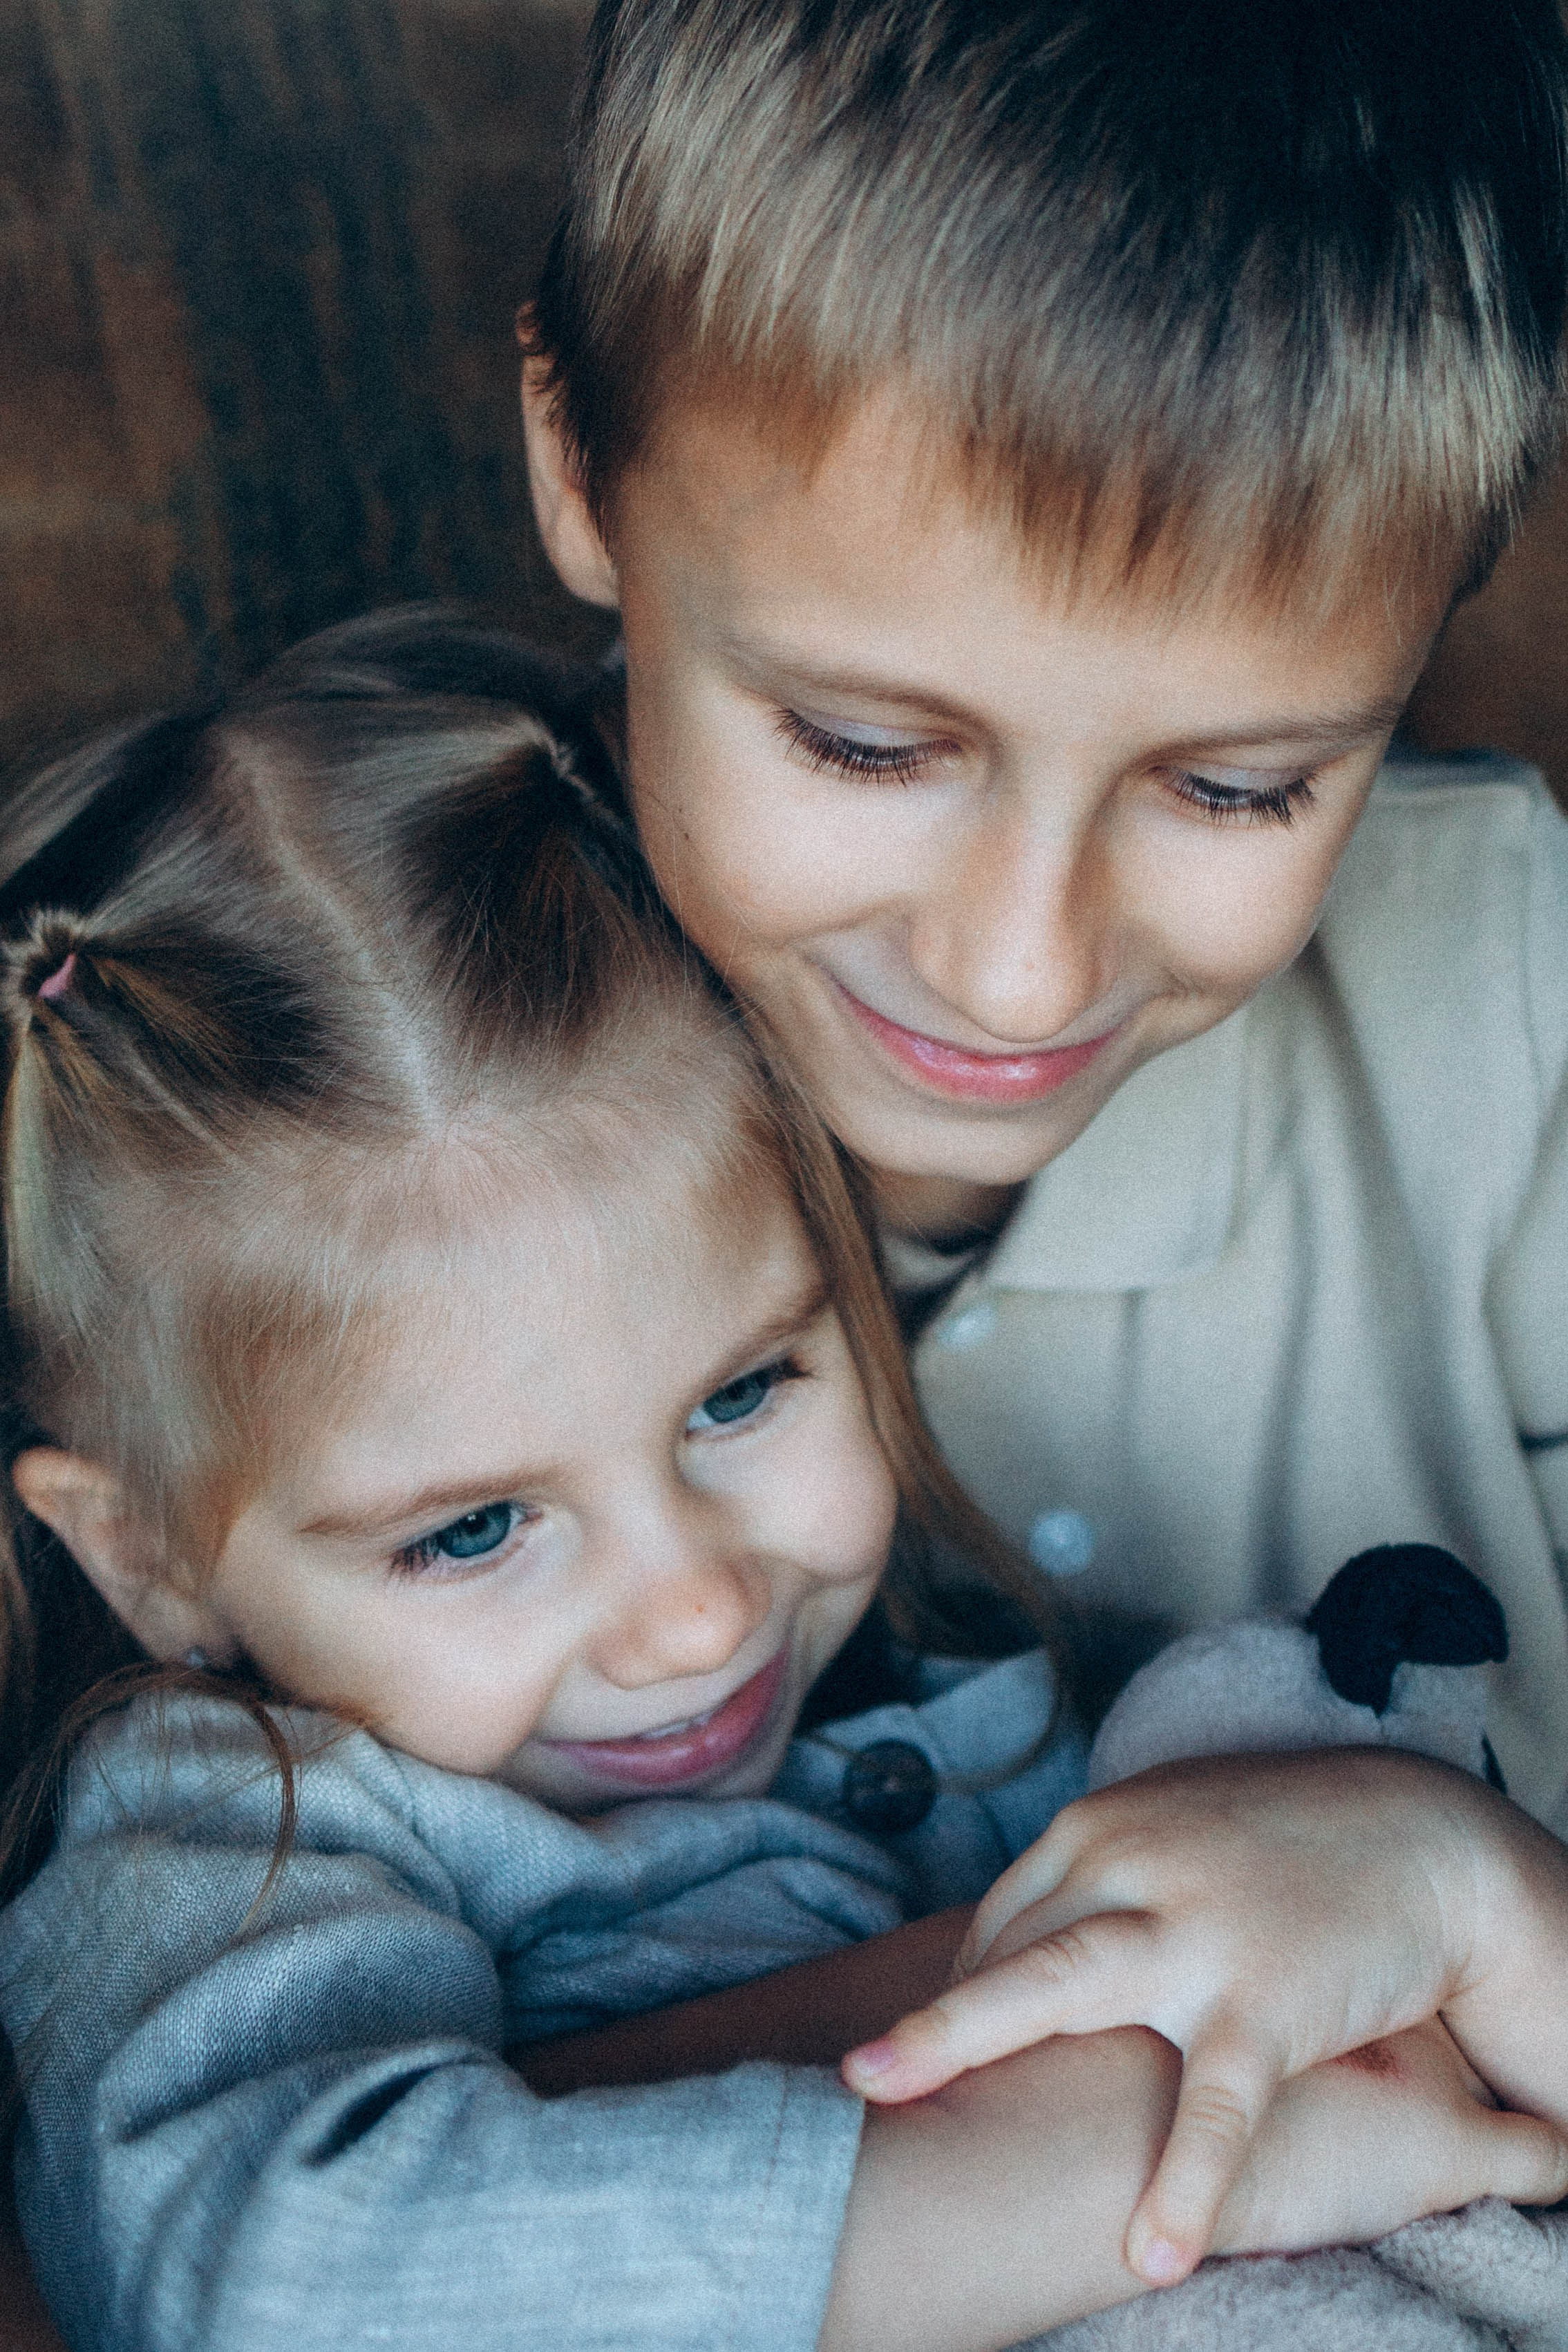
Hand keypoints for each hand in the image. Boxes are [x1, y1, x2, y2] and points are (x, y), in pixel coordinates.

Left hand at [843, 1748, 1567, 2281]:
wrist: (1419, 1833)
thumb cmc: (1280, 1841)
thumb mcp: (1169, 1832)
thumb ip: (1092, 1882)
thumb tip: (1004, 1953)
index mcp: (1098, 1832)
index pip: (1000, 1921)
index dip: (956, 1995)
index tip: (920, 2061)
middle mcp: (1128, 1866)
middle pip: (1001, 1946)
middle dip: (919, 2012)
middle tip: (846, 2074)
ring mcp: (1193, 1930)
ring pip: (1064, 1987)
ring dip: (965, 2042)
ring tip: (891, 2105)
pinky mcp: (1267, 1999)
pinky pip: (1216, 2104)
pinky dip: (1184, 2177)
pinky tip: (1152, 2248)